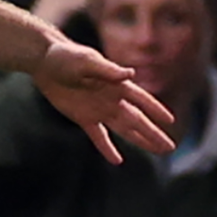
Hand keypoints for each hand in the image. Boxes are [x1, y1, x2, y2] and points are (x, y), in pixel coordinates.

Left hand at [31, 39, 175, 160]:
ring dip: (139, 140)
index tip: (171, 122)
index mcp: (117, 84)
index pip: (142, 100)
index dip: (156, 110)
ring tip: (156, 151)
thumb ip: (108, 70)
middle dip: (153, 133)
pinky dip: (107, 148)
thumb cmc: (67, 56)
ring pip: (123, 129)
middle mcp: (112, 99)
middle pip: (137, 120)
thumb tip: (130, 74)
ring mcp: (98, 110)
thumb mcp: (87, 61)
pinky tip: (117, 160)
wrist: (45, 61)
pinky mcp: (83, 118)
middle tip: (170, 147)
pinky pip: (98, 136)